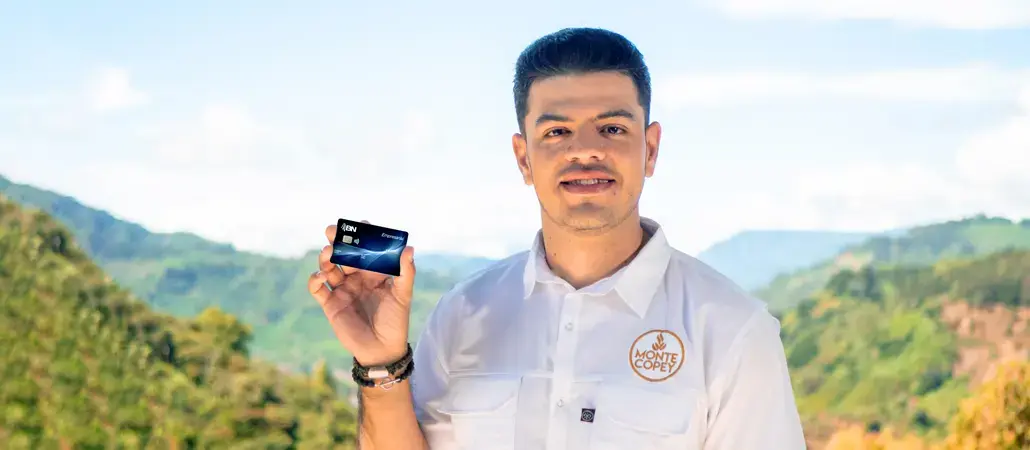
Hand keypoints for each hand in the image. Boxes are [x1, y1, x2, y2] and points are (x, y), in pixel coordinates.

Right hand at [307, 222, 415, 366]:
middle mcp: (357, 278)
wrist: (382, 349)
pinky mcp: (330, 304)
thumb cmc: (396, 321)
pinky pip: (318, 288)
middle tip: (332, 230)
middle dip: (338, 241)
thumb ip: (406, 272)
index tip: (361, 225)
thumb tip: (409, 247)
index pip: (366, 249)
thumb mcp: (403, 295)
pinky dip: (314, 280)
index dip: (362, 237)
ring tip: (328, 253)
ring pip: (329, 267)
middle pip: (344, 254)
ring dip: (326, 258)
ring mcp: (342, 289)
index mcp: (374, 272)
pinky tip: (320, 276)